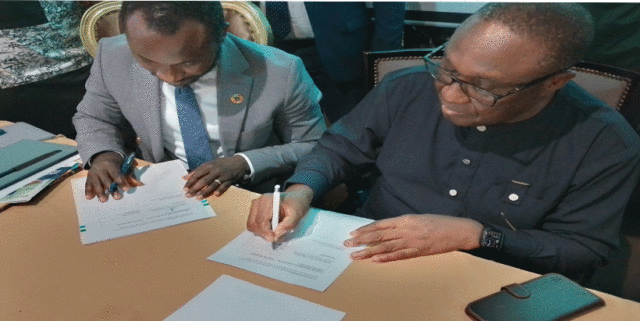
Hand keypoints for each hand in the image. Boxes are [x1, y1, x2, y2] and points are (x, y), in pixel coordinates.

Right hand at [85, 151, 142, 201]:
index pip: (116, 174)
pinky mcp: (89, 177)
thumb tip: (139, 184)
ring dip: (100, 192)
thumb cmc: (117, 163)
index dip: (121, 181)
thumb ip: (130, 175)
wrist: (103, 156)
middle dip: (112, 189)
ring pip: (96, 184)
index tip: (126, 189)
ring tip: (103, 200)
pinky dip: (88, 191)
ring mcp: (93, 173)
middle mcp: (100, 169)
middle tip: (117, 197)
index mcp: (110, 165)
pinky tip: (89, 197)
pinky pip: (88, 185)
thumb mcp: (124, 166)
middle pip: (106, 180)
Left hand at [183, 155, 249, 198]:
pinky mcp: (230, 180)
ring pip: (213, 184)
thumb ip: (198, 170)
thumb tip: (185, 177)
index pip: (197, 174)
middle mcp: (215, 170)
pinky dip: (220, 190)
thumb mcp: (210, 164)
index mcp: (209, 165)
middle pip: (204, 180)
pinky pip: (224, 186)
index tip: (185, 188)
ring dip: (205, 192)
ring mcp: (223, 175)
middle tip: (188, 195)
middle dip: (195, 188)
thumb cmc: (222, 164)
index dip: (190, 181)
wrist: (239, 162)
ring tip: (198, 198)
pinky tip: (215, 195)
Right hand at [247, 184, 313, 242]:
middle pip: (254, 224)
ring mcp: (254, 207)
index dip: (266, 232)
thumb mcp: (297, 214)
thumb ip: (288, 224)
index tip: (275, 238)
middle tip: (277, 237)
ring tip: (275, 231)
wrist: (294, 199)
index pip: (260, 221)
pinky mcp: (254, 212)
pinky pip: (253, 226)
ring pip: (252, 226)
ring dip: (263, 233)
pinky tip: (271, 228)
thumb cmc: (295, 204)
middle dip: (265, 234)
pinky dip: (262, 230)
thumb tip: (276, 234)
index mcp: (267, 200)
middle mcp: (258, 202)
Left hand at [344, 214, 483, 262]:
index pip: (381, 224)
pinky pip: (399, 256)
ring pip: (386, 246)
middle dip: (362, 240)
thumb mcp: (419, 217)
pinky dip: (386, 258)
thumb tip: (385, 229)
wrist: (460, 230)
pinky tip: (375, 260)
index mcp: (406, 219)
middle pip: (379, 235)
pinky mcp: (419, 252)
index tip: (354, 233)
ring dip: (369, 251)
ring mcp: (412, 241)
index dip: (366, 229)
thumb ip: (403, 223)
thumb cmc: (440, 222)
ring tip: (356, 255)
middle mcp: (407, 229)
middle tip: (348, 244)